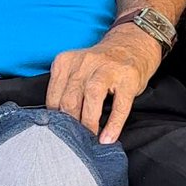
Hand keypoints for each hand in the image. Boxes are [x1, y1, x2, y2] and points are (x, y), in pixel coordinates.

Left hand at [46, 25, 161, 143]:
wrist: (131, 44)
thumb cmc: (99, 65)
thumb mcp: (76, 69)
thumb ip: (65, 88)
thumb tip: (57, 123)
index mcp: (67, 61)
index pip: (54, 96)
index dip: (56, 119)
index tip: (60, 133)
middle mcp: (85, 62)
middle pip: (71, 98)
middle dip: (71, 124)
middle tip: (74, 140)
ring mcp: (108, 68)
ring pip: (92, 96)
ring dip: (88, 123)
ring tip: (90, 139)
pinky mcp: (128, 77)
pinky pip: (120, 105)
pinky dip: (113, 125)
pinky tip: (108, 138)